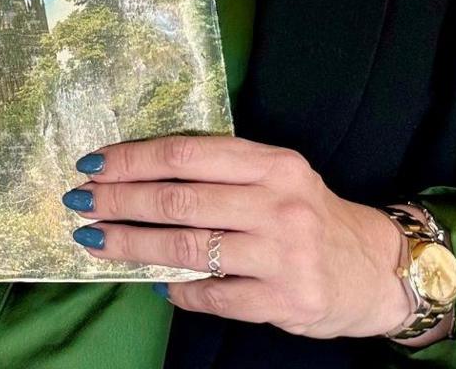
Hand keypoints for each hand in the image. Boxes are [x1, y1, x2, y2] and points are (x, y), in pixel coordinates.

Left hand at [69, 135, 417, 339]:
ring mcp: (284, 256)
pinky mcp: (287, 300)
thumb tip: (134, 172)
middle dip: (117, 202)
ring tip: (95, 241)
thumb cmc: (309, 217)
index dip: (131, 160)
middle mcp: (279, 206)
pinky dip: (177, 290)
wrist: (377, 270)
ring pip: (187, 248)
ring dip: (131, 245)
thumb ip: (220, 171)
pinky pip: (212, 296)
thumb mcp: (277, 178)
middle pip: (178, 202)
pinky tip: (155, 283)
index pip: (186, 155)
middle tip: (78, 203)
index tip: (91, 164)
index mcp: (273, 165)